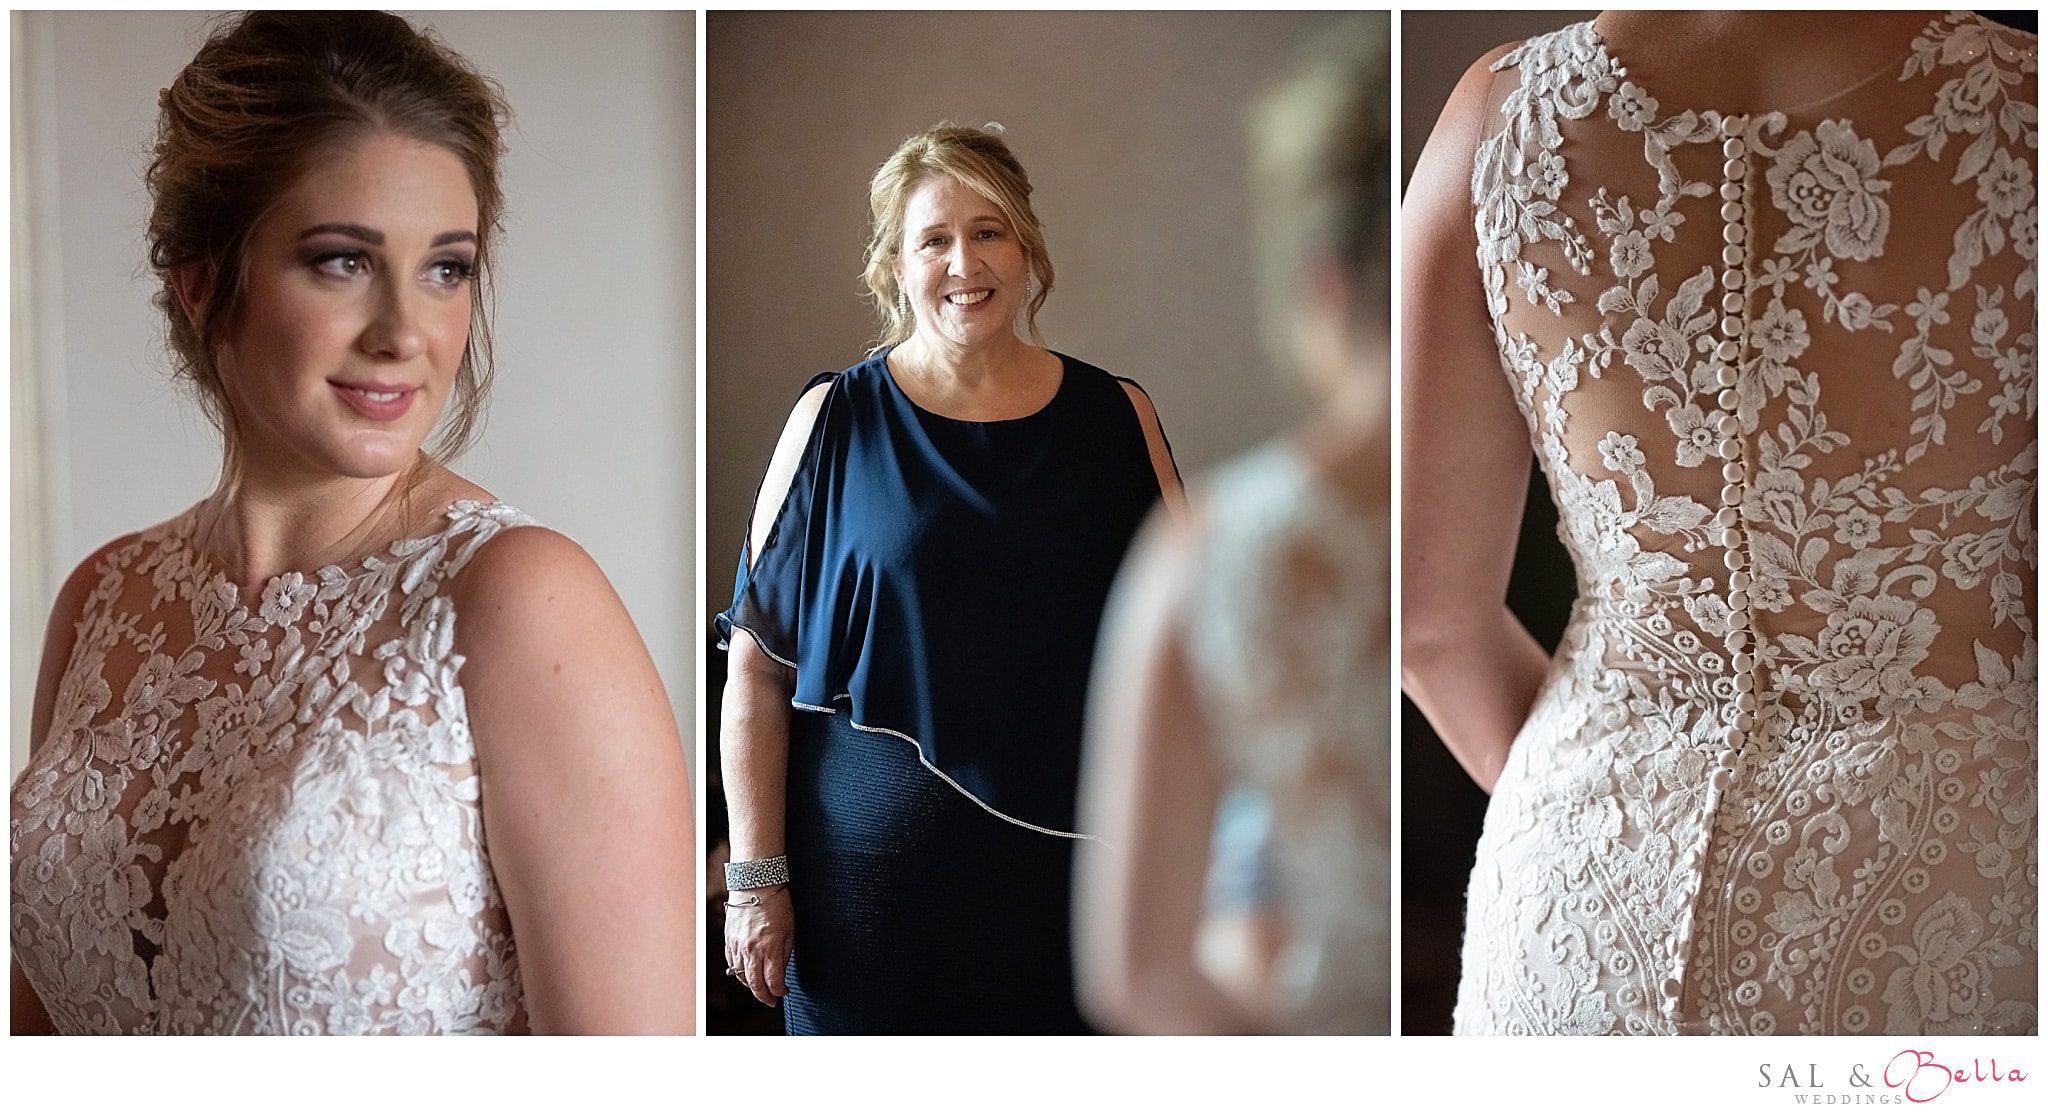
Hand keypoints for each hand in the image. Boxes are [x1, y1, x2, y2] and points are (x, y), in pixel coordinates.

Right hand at [724, 887, 794, 1005]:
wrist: (755, 886)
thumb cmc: (777, 905)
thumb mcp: (789, 931)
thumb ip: (784, 955)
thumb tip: (781, 974)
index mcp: (770, 947)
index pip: (773, 981)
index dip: (780, 991)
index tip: (784, 992)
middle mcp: (751, 950)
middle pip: (755, 984)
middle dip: (764, 996)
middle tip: (771, 1001)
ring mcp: (737, 946)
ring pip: (741, 976)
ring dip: (751, 986)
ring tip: (760, 988)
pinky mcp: (728, 941)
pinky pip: (731, 964)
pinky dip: (739, 972)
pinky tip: (746, 974)